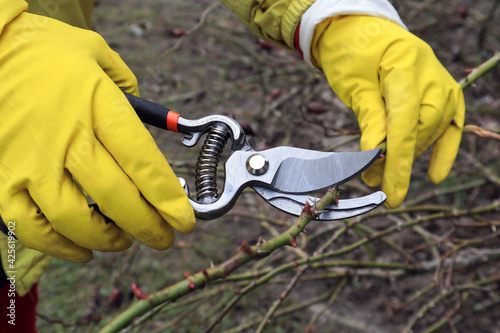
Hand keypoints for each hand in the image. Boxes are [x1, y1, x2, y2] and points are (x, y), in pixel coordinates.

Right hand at [0, 12, 194, 261]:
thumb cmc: (45, 52)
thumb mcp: (97, 54)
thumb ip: (129, 89)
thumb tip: (155, 120)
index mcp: (97, 103)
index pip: (142, 160)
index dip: (167, 197)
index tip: (184, 220)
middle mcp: (65, 136)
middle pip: (116, 196)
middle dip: (148, 226)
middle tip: (164, 237)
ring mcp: (29, 161)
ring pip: (74, 220)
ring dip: (108, 239)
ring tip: (125, 240)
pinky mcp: (1, 179)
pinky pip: (30, 227)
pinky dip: (60, 247)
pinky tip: (82, 249)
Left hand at [310, 15, 464, 207]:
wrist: (360, 29)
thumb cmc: (351, 52)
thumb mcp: (353, 84)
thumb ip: (370, 118)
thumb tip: (376, 155)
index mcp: (407, 67)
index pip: (405, 125)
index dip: (398, 163)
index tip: (391, 193)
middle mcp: (432, 76)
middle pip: (420, 131)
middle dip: (397, 162)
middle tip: (371, 181)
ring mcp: (441, 84)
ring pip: (430, 132)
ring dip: (408, 157)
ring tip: (381, 177)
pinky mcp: (441, 92)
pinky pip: (449, 125)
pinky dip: (442, 150)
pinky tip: (436, 175)